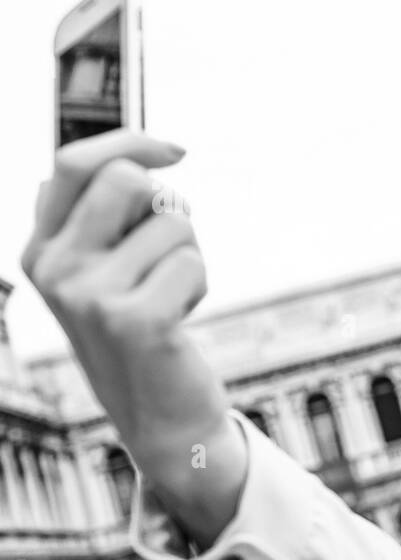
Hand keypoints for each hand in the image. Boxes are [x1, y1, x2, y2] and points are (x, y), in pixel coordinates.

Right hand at [21, 130, 245, 546]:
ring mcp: (89, 294)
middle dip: (168, 206)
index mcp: (41, 250)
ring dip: (189, 255)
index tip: (176, 151)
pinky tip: (179, 319)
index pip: (75, 163)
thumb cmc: (143, 334)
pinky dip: (199, 284)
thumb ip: (99, 219)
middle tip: (169, 252)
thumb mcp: (104, 273)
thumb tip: (129, 155)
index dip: (131, 141)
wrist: (161, 418)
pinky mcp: (134, 319)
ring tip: (170, 297)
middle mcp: (54, 268)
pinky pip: (191, 262)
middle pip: (125, 178)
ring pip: (172, 222)